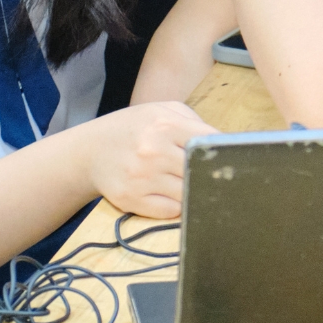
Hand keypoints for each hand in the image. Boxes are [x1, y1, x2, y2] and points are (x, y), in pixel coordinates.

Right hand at [86, 102, 216, 218]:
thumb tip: (223, 142)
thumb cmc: (133, 128)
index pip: (208, 141)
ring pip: (187, 193)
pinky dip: (176, 205)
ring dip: (192, 190)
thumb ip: (193, 121)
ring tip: (188, 183)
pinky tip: (170, 193)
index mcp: (164, 124)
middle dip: (211, 174)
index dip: (224, 151)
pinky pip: (170, 211)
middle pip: (200, 170)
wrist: (91, 151)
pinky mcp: (131, 200)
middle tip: (217, 176)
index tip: (232, 159)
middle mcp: (153, 150)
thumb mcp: (161, 110)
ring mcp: (142, 177)